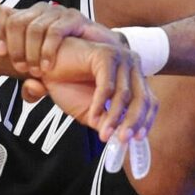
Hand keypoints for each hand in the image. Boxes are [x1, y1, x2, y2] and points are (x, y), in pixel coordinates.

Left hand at [0, 1, 121, 78]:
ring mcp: (58, 13)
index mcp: (28, 19)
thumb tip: (29, 89)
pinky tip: (48, 66)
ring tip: (36, 71)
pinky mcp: (75, 19)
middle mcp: (41, 11)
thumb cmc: (73, 66)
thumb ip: (37, 85)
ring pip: (33, 26)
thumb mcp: (48, 76)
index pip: (1, 13)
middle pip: (15, 21)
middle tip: (21, 69)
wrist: (107, 60)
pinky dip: (48, 50)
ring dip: (30, 52)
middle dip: (15, 48)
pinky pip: (55, 30)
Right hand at [26, 35, 157, 150]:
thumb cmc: (67, 85)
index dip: (146, 121)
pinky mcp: (104, 54)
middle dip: (133, 122)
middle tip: (123, 140)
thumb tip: (121, 138)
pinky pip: (107, 85)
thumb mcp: (92, 111)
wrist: (44, 68)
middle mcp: (130, 65)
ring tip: (104, 134)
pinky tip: (93, 115)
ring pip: (125, 94)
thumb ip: (108, 122)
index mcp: (132, 77)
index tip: (137, 140)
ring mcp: (119, 58)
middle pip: (142, 98)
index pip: (149, 101)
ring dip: (115, 117)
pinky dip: (100, 103)